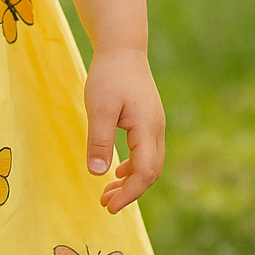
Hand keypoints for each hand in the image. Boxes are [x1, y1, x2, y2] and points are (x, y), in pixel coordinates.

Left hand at [84, 49, 164, 213]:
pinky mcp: (148, 120)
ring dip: (131, 181)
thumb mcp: (99, 107)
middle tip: (105, 204)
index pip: (145, 172)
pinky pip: (145, 152)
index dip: (129, 193)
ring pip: (149, 163)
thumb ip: (99, 140)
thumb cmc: (109, 75)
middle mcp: (157, 129)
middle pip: (151, 172)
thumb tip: (98, 174)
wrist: (123, 48)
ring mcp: (155, 125)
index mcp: (147, 128)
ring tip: (108, 193)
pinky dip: (133, 166)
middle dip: (130, 192)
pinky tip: (117, 170)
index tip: (109, 206)